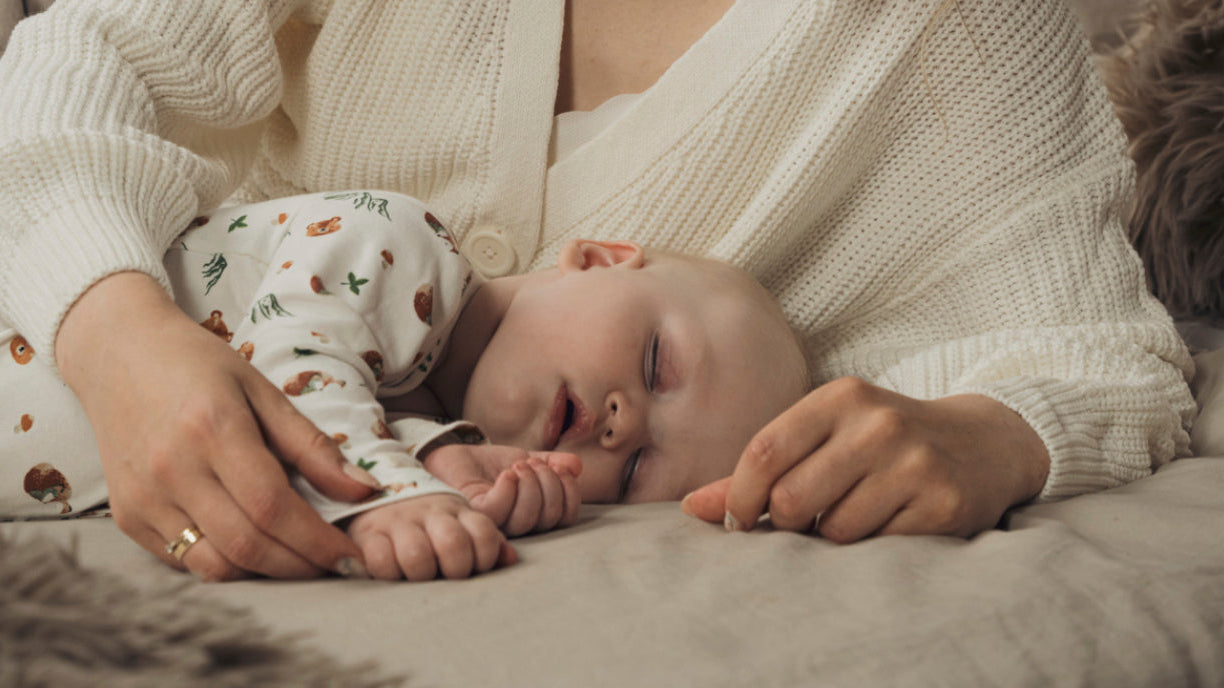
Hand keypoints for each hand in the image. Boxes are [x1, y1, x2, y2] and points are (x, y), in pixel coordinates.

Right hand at [56, 273, 377, 580]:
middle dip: (300, 566)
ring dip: (264, 573)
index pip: (273, 506)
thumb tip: (364, 489)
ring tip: (298, 560)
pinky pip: (183, 559)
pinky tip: (253, 547)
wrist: (119, 353)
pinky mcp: (127, 515)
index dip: (316, 540)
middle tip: (334, 566)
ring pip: (214, 563)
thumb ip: (312, 444)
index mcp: (213, 430)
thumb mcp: (263, 390)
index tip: (350, 555)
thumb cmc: (199, 366)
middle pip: (246, 544)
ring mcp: (144, 497)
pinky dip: (225, 562)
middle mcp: (173, 469)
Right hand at [347, 493, 514, 580]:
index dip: (485, 558)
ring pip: (417, 556)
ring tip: (418, 575)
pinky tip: (392, 571)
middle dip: (455, 569)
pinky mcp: (367, 532)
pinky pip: (381, 560)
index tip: (474, 567)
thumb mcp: (458, 524)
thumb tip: (510, 559)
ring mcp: (398, 520)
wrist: (373, 491)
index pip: (485, 534)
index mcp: (458, 510)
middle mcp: (430, 512)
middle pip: (454, 544)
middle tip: (447, 575)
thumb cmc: (426, 521)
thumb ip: (487, 541)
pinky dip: (389, 573)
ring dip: (421, 574)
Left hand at [423, 444, 581, 535]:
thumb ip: (553, 463)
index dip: (571, 494)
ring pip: (526, 518)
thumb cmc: (490, 463)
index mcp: (535, 513)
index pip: (565, 517)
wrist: (455, 454)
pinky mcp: (474, 514)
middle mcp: (517, 524)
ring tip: (519, 466)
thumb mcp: (528, 458)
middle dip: (549, 484)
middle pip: (548, 518)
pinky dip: (509, 489)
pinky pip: (499, 510)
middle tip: (533, 464)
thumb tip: (576, 467)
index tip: (562, 469)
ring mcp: (496, 523)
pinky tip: (506, 473)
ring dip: (530, 485)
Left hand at [681, 377, 1049, 541]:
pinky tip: (889, 522)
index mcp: (839, 398)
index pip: (764, 452)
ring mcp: (914, 462)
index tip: (739, 521)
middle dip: (787, 523)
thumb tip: (691, 509)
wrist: (983, 445)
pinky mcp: (944, 503)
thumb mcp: (824, 437)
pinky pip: (878, 546)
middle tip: (803, 521)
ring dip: (832, 538)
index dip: (739, 497)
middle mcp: (877, 423)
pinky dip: (871, 546)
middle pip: (792, 499)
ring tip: (854, 515)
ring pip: (834, 530)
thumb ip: (757, 471)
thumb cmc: (881, 444)